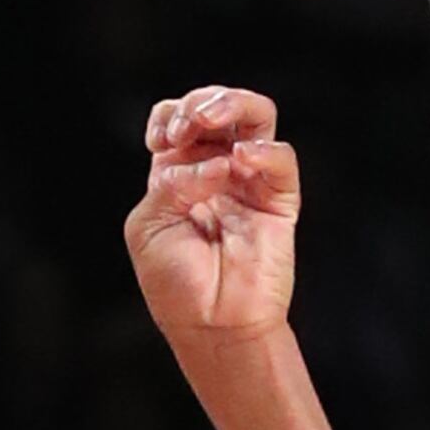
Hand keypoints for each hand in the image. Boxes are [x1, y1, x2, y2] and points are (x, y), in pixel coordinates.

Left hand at [125, 86, 299, 339]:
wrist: (212, 325)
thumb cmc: (175, 283)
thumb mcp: (149, 225)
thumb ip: (171, 183)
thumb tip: (215, 162)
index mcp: (177, 172)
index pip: (176, 117)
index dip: (169, 116)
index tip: (161, 141)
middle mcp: (215, 168)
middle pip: (217, 107)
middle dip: (200, 103)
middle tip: (187, 127)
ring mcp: (249, 181)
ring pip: (256, 117)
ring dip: (233, 104)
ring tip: (213, 120)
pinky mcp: (279, 199)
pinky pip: (280, 159)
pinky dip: (262, 151)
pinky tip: (240, 161)